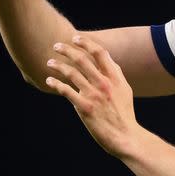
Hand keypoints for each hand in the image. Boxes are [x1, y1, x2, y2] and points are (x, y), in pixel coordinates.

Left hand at [45, 35, 137, 156]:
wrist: (125, 136)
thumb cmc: (124, 113)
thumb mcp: (125, 90)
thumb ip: (116, 73)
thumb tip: (108, 59)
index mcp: (115, 77)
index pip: (100, 52)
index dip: (86, 43)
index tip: (75, 38)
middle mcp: (104, 83)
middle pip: (82, 59)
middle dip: (67, 50)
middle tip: (56, 46)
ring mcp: (94, 95)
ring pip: (72, 73)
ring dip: (58, 66)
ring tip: (49, 63)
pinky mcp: (85, 108)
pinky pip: (66, 91)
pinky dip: (56, 84)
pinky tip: (49, 81)